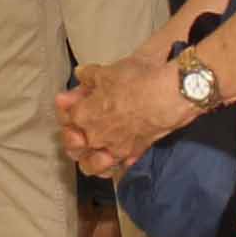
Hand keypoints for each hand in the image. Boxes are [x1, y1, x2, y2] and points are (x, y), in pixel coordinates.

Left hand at [58, 52, 198, 175]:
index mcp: (83, 114)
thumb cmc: (137, 80)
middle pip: (72, 144)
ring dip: (88, 158)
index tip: (74, 96)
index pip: (66, 115)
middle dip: (72, 135)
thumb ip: (90, 75)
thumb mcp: (108, 70)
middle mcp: (95, 136)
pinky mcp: (134, 154)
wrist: (169, 95)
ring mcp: (114, 148)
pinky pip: (118, 166)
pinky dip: (116, 164)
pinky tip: (116, 157)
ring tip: (92, 150)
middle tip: (77, 126)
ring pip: (91, 165)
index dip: (68, 104)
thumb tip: (81, 74)